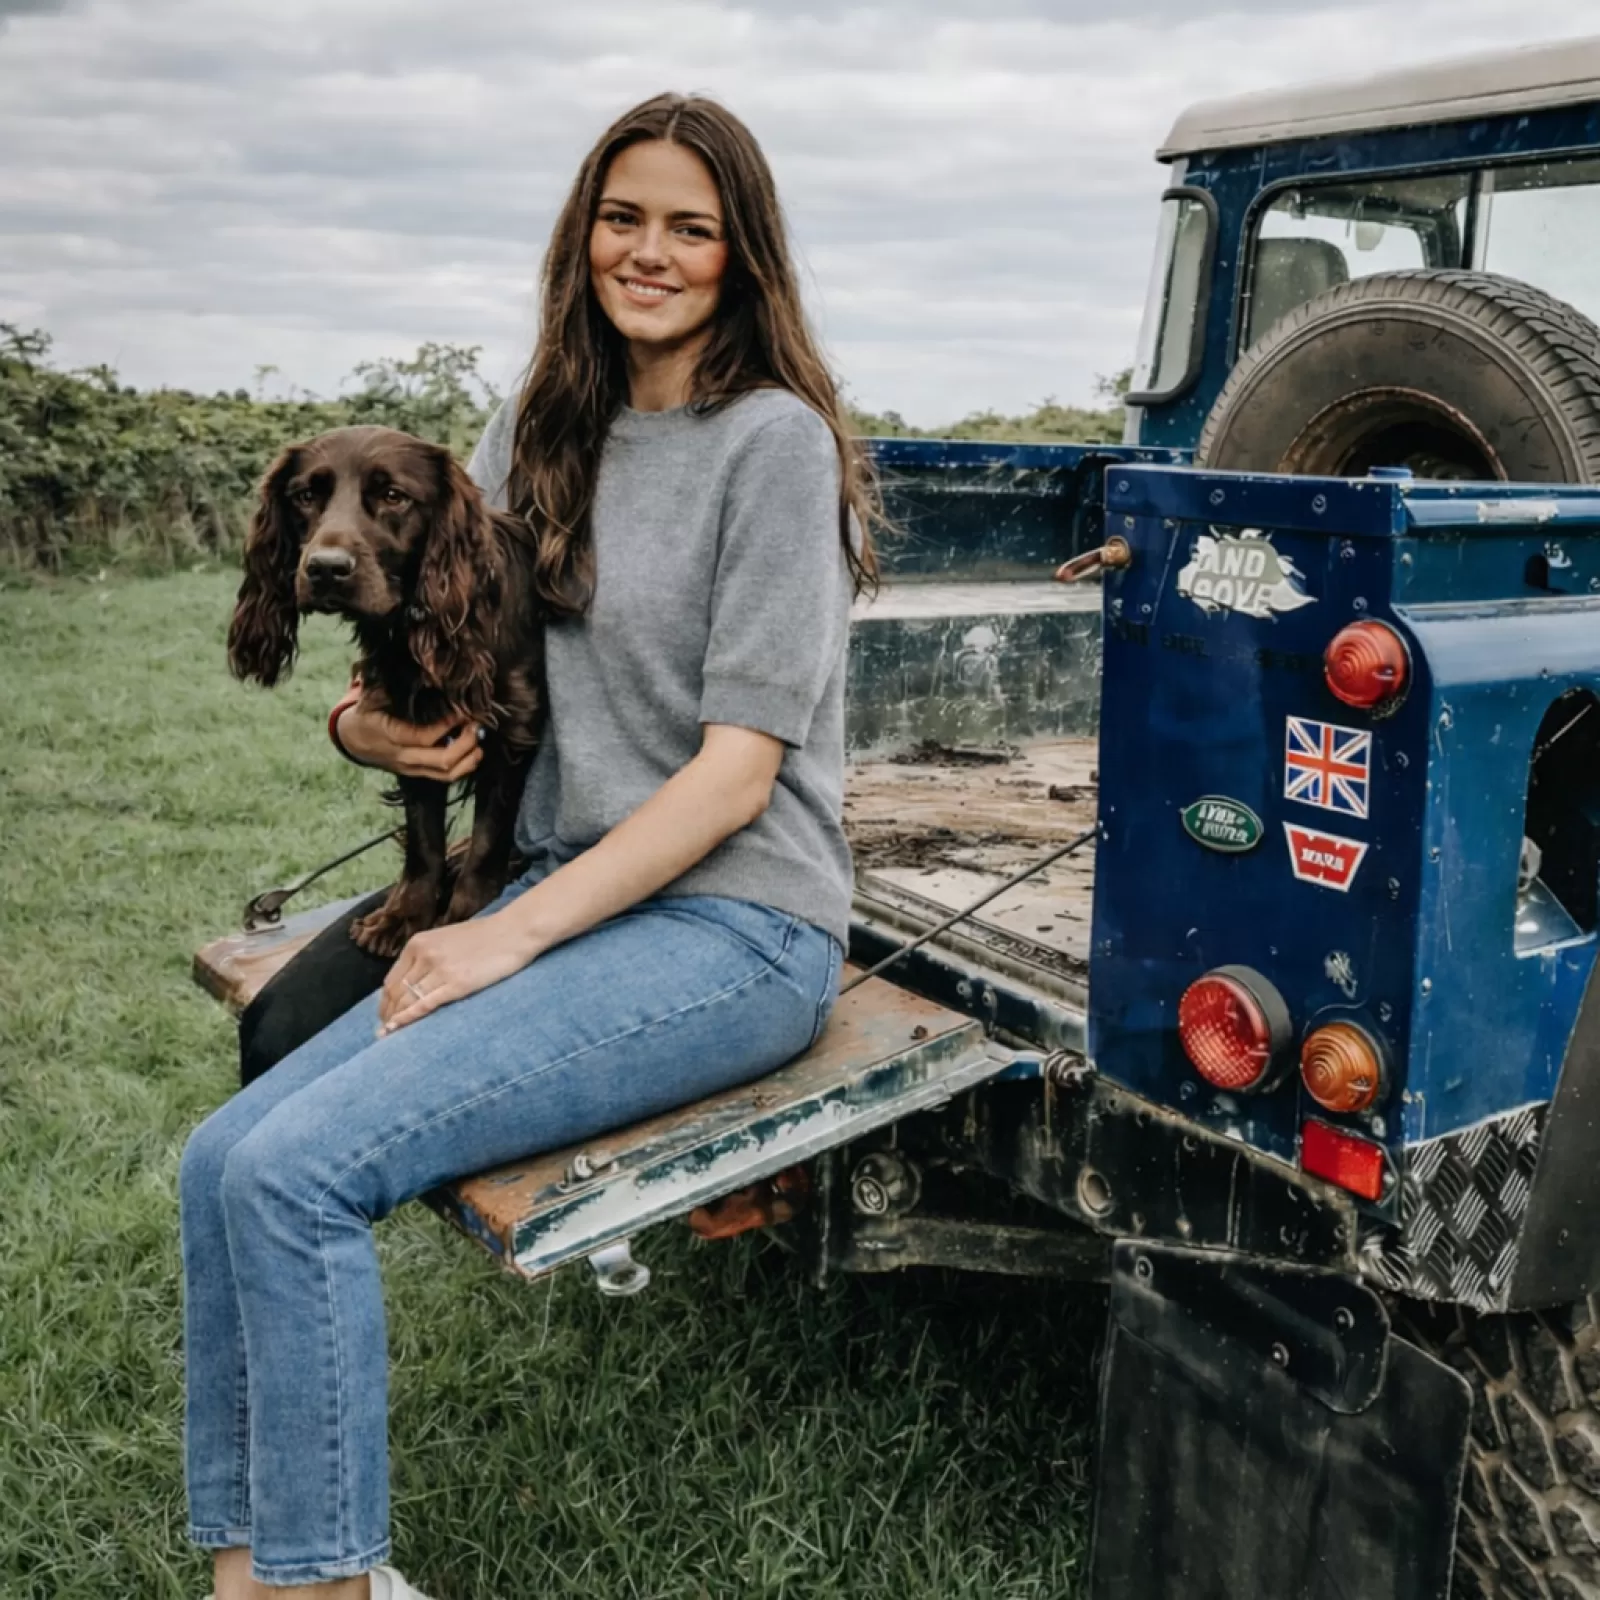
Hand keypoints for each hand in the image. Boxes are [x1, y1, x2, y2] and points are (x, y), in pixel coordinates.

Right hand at [338, 696, 483, 780]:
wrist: (353, 740)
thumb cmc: (367, 713)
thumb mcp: (372, 697)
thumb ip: (393, 688)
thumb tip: (424, 672)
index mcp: (389, 735)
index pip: (424, 736)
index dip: (447, 725)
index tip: (463, 711)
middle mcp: (402, 756)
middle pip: (442, 760)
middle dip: (465, 744)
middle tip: (476, 725)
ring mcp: (411, 769)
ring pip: (446, 774)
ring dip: (468, 759)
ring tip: (479, 741)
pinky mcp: (417, 774)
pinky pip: (444, 777)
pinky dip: (463, 767)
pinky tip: (473, 752)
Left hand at [376, 912, 540, 1035]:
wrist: (513, 932)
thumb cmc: (485, 935)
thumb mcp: (447, 938)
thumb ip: (428, 955)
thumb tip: (415, 978)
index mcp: (418, 943)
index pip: (392, 979)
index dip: (385, 1000)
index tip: (386, 1013)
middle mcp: (424, 956)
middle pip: (396, 992)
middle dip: (387, 1013)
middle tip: (385, 1029)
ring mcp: (439, 970)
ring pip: (407, 1000)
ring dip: (395, 1019)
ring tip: (389, 1034)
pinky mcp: (456, 985)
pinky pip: (424, 1005)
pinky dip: (407, 1019)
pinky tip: (396, 1029)